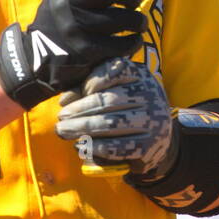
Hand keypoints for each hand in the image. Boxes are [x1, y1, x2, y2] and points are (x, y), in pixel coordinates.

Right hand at [0, 0, 146, 108]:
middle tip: (133, 2)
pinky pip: (122, 44)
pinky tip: (134, 39)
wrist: (36, 57)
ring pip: (123, 18)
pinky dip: (133, 41)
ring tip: (140, 23)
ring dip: (138, 20)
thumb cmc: (60, 20)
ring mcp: (77, 26)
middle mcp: (67, 2)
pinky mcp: (86, 50)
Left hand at [55, 56, 178, 179]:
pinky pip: (118, 147)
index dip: (88, 84)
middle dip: (79, 110)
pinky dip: (96, 147)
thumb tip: (64, 100)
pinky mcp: (150, 145)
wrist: (158, 140)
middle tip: (60, 119)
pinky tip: (81, 146)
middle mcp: (150, 94)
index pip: (113, 72)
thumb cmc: (127, 110)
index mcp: (140, 75)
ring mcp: (154, 120)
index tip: (71, 97)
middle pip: (108, 101)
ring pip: (111, 123)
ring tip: (63, 131)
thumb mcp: (112, 93)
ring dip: (82, 128)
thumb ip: (86, 91)